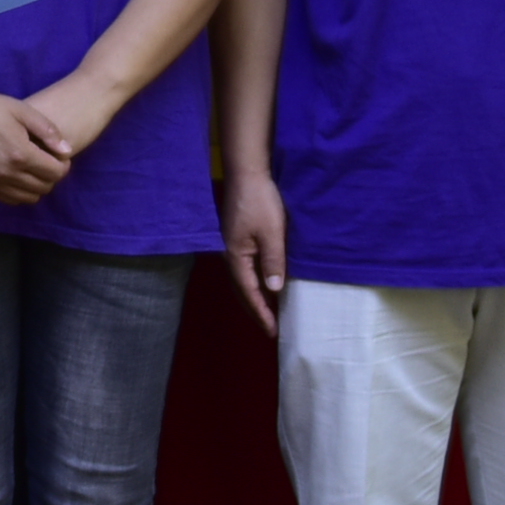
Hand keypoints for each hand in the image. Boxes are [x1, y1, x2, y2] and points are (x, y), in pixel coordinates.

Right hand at [0, 85, 71, 210]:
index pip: (56, 173)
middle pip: (45, 187)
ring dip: (37, 186)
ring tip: (33, 169)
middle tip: (48, 161)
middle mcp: (8, 173)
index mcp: (21, 154)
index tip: (60, 156)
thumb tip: (67, 150)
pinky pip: (10, 200)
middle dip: (52, 175)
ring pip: (29, 198)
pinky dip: (20, 192)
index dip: (64, 165)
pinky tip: (18, 176)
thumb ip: (49, 131)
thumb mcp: (24, 111)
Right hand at [222, 164, 289, 330]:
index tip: (273, 331)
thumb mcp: (272, 233)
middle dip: (255, 309)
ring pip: (242, 278)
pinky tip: (263, 280)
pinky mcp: (236, 236)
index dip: (261, 312)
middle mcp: (230, 254)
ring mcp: (231, 245)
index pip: (249, 292)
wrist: (246, 172)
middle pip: (241, 289)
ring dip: (254, 295)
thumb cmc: (260, 201)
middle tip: (269, 327)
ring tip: (267, 309)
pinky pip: (244, 266)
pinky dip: (253, 280)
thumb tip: (274, 289)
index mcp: (236, 257)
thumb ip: (273, 261)